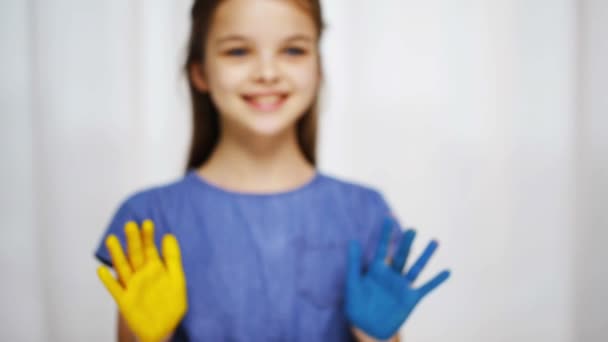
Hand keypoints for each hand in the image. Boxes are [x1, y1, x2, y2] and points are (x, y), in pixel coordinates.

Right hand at [97, 220, 187, 341]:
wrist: (163, 329)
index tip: (147, 223)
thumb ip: (173, 259)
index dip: (148, 236)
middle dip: (133, 240)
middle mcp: (141, 275)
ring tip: (112, 238)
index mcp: (155, 268)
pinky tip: (101, 270)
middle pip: (135, 254)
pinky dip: (108, 280)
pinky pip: (115, 289)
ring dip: (117, 254)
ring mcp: (131, 287)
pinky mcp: (124, 301)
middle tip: (130, 224)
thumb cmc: (171, 305)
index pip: (150, 249)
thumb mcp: (177, 279)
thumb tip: (169, 235)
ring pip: (123, 267)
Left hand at [345, 218, 449, 339]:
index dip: (385, 233)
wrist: (367, 328)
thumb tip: (353, 240)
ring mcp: (402, 286)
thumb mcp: (353, 283)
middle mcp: (391, 275)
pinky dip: (436, 280)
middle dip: (406, 243)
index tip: (389, 216)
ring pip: (416, 268)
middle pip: (401, 255)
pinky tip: (447, 271)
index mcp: (376, 269)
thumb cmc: (356, 306)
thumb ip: (354, 263)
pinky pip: (426, 287)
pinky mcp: (411, 299)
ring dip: (426, 255)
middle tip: (412, 229)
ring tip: (435, 241)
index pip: (382, 248)